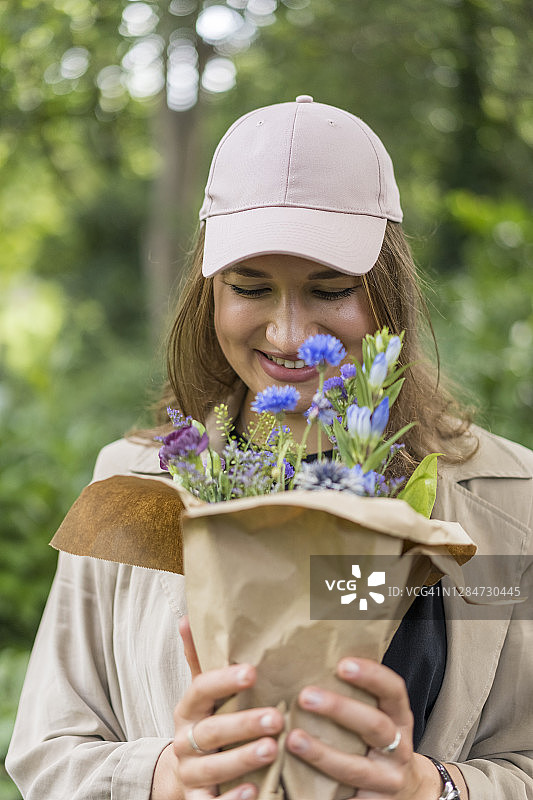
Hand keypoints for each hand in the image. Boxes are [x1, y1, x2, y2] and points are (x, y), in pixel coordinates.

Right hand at [150, 616, 283, 799]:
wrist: (182, 775)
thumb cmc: (206, 723)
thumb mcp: (202, 693)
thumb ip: (200, 658)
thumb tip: (188, 616)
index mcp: (189, 709)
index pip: (201, 689)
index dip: (225, 680)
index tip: (253, 671)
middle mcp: (185, 740)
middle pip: (210, 732)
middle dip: (243, 724)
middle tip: (277, 717)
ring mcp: (190, 773)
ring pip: (213, 768)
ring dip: (243, 759)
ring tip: (273, 750)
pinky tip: (254, 792)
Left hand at [285, 657, 466, 798]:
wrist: (412, 793)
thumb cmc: (380, 743)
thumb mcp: (382, 715)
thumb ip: (359, 694)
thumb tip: (317, 653)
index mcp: (400, 719)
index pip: (393, 691)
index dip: (371, 675)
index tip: (342, 664)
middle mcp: (400, 749)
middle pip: (375, 726)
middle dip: (340, 710)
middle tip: (305, 696)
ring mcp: (388, 782)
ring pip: (356, 769)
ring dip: (322, 754)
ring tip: (292, 739)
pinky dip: (323, 796)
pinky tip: (295, 785)